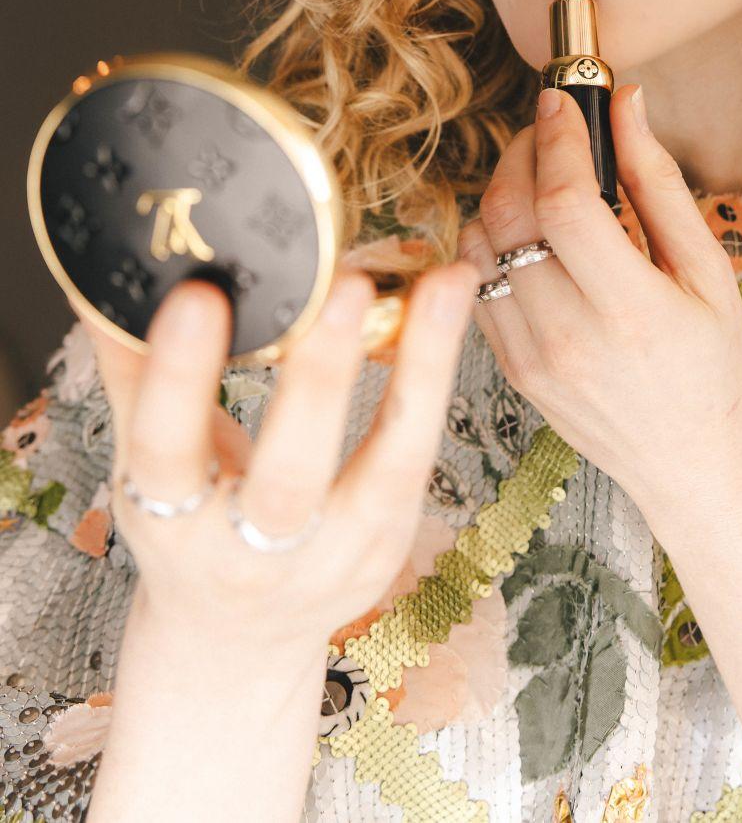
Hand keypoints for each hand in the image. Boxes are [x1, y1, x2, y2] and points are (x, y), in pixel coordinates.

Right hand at [77, 258, 480, 655]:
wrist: (236, 645)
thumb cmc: (191, 528)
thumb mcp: (147, 466)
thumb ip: (136, 373)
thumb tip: (103, 280)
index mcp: (170, 521)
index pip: (167, 449)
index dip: (180, 377)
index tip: (200, 296)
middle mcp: (251, 553)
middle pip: (289, 476)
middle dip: (320, 380)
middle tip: (348, 287)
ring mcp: (332, 556)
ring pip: (385, 467)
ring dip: (420, 370)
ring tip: (443, 285)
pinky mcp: (389, 544)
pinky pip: (421, 455)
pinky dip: (440, 378)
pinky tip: (454, 306)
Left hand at [456, 85, 741, 518]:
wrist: (696, 465)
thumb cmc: (716, 366)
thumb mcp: (709, 271)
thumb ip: (660, 185)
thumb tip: (627, 106)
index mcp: (631, 310)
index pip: (566, 203)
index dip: (557, 138)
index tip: (563, 100)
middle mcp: (569, 337)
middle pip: (509, 217)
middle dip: (521, 153)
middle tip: (548, 129)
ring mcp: (530, 359)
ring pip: (478, 247)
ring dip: (499, 196)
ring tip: (540, 178)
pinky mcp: (510, 371)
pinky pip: (477, 286)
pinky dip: (490, 244)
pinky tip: (530, 233)